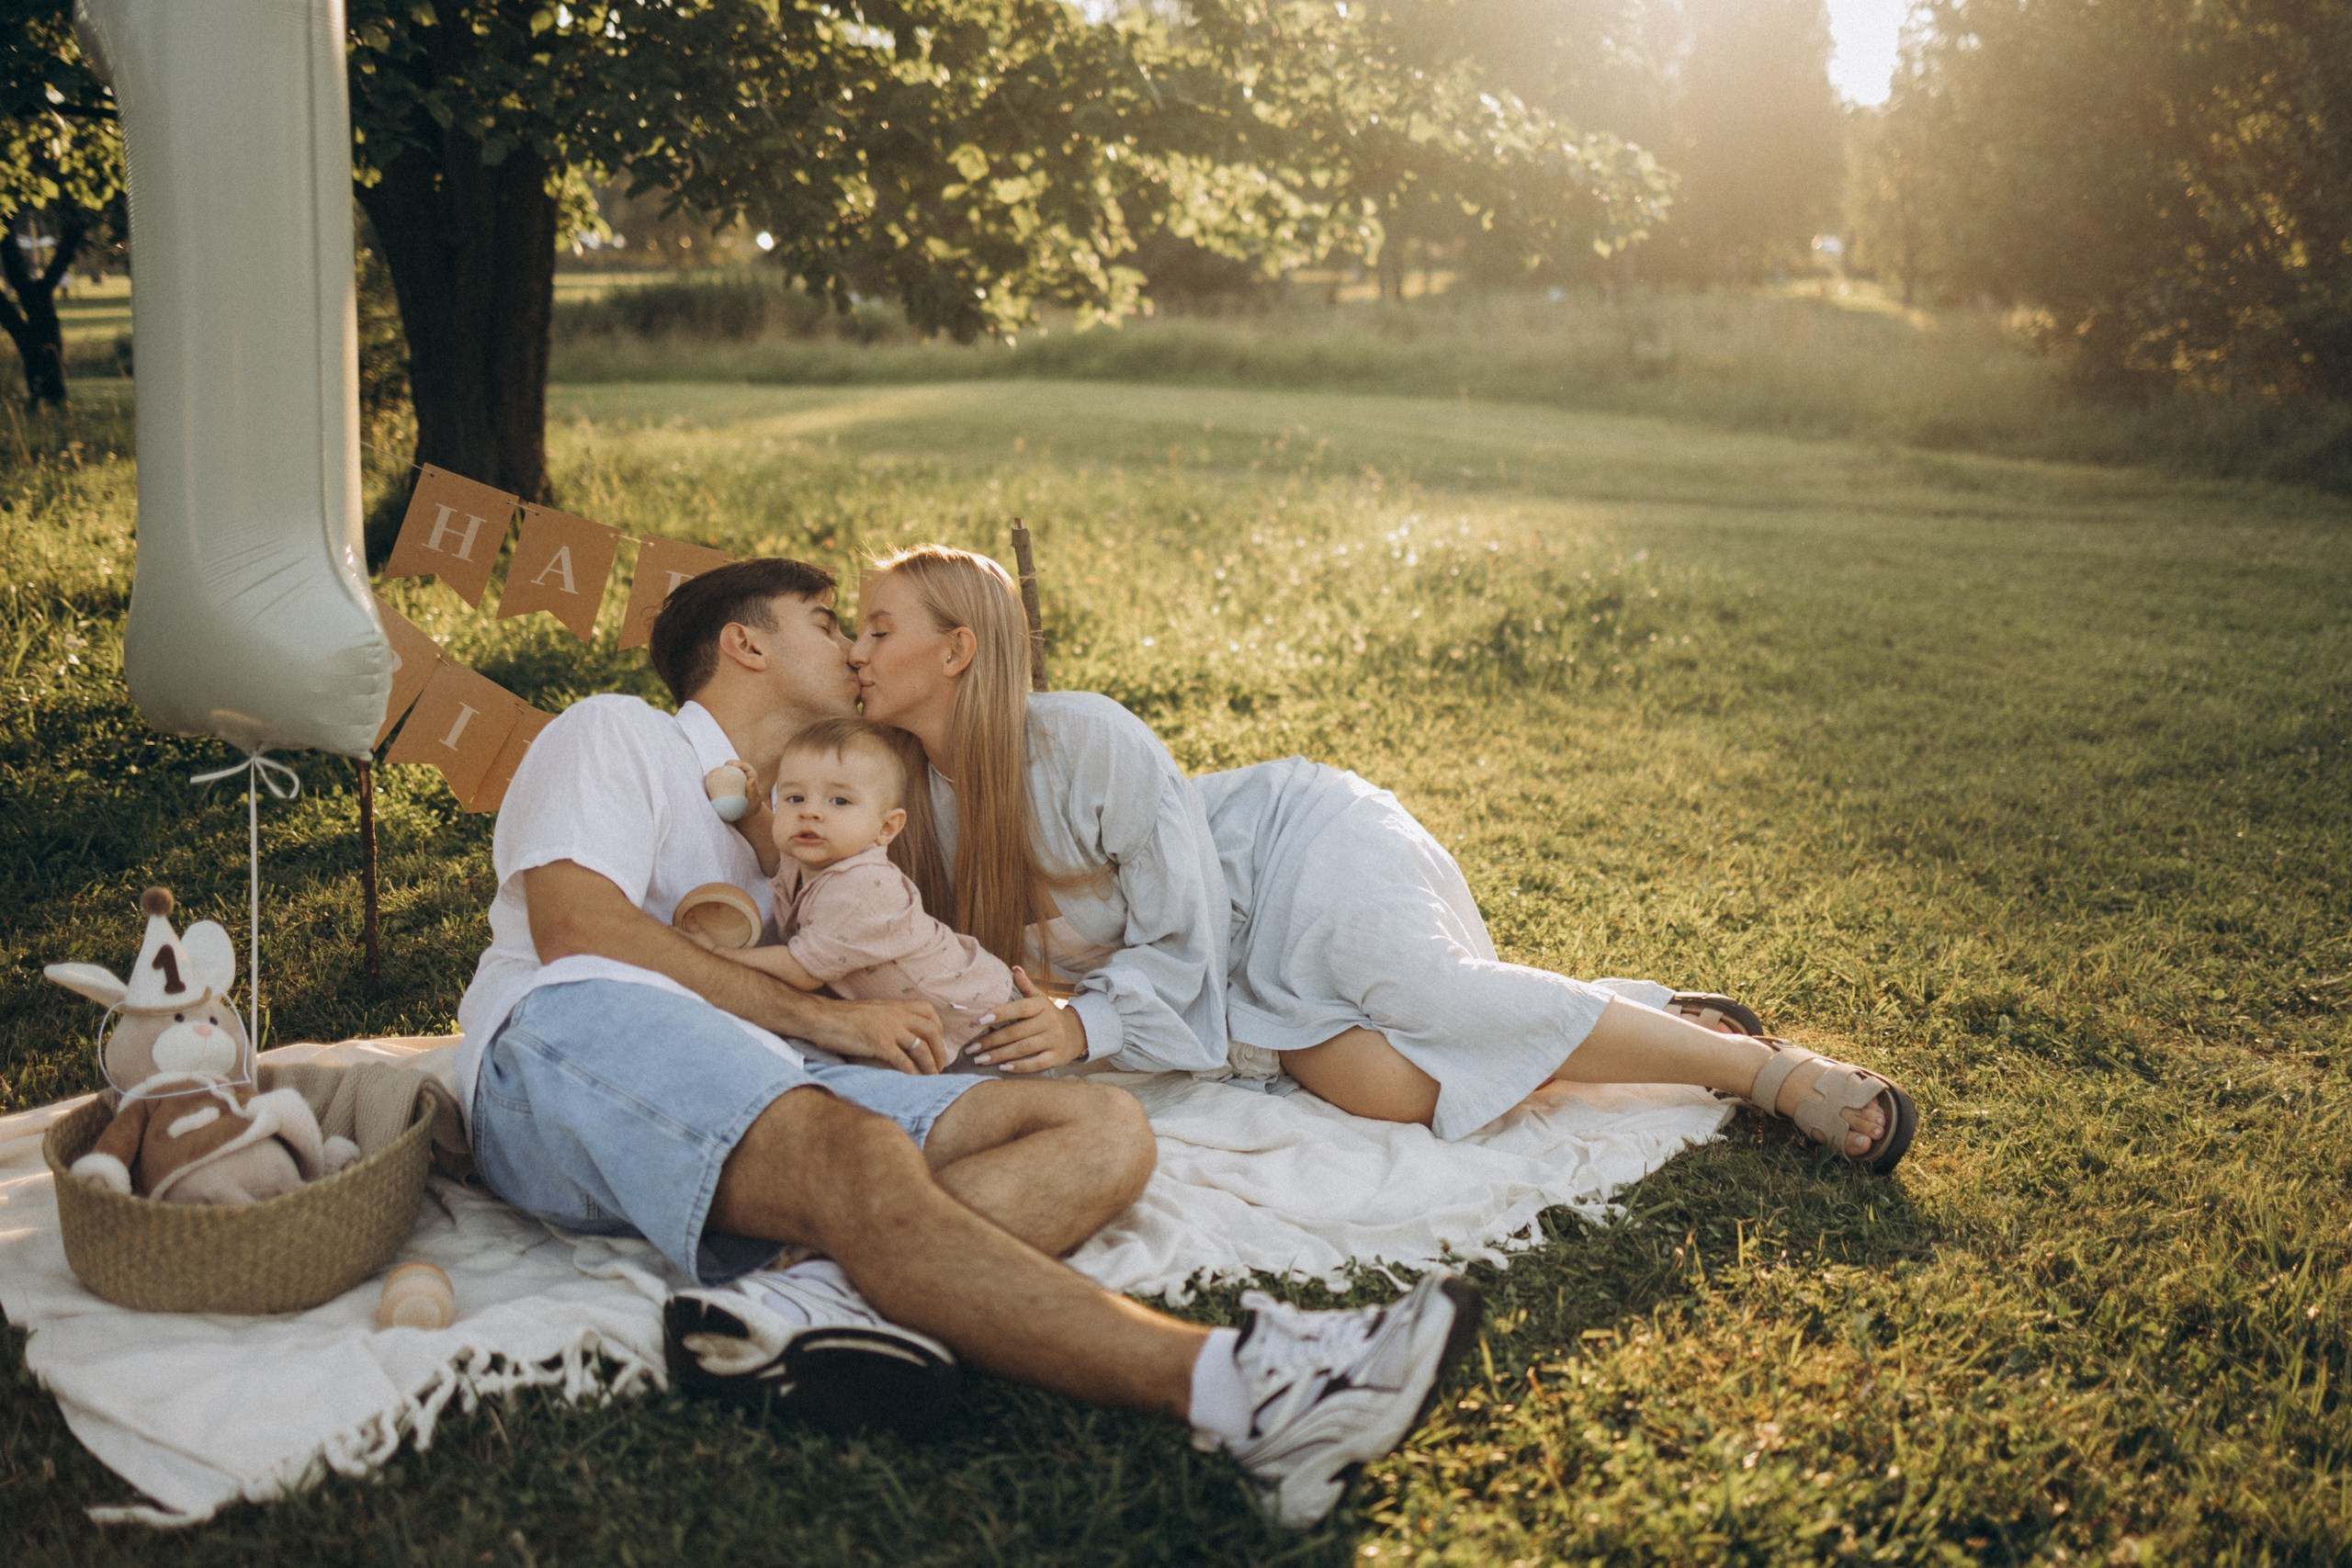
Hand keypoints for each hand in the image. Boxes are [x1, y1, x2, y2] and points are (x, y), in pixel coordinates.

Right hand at [807, 996, 946, 1074]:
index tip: (938, 1043)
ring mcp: (889, 1029)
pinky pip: (903, 1060)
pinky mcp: (879, 1044)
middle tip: (939, 1065)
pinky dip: (912, 1072)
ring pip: (921, 1047)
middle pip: (931, 1030)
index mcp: (895, 1005)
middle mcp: (896, 1015)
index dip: (939, 1028)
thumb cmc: (842, 1017)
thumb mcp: (872, 1010)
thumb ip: (889, 1017)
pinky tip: (913, 1080)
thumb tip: (901, 1031)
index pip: (928, 1011)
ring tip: (931, 1076)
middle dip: (939, 1050)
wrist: (821, 1018)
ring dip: (930, 1064)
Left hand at [969, 967, 1087, 1074]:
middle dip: (991, 1041)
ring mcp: (1054, 1040)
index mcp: (1041, 1006)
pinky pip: (1036, 1063)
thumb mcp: (1040, 999)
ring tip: (980, 1059)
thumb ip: (1026, 985)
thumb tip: (1014, 968)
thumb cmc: (1049, 1015)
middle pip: (1016, 1032)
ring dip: (999, 1055)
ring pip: (1022, 1049)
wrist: (1077, 1033)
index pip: (1019, 1009)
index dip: (999, 1014)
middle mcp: (1049, 1022)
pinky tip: (1002, 1068)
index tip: (978, 1021)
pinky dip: (1019, 1067)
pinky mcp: (1057, 1057)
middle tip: (971, 1049)